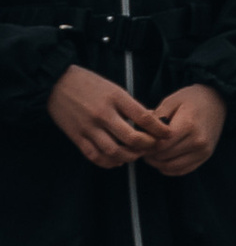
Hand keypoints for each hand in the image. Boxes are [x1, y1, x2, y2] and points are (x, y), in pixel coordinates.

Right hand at [47, 63, 165, 164]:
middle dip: (146, 146)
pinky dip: (108, 162)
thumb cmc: (89, 84)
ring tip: (135, 154)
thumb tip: (150, 121)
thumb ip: (129, 106)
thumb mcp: (114, 88)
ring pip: (114, 151)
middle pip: (131, 138)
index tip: (167, 134)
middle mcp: (103, 113)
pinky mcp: (77, 137)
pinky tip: (117, 160)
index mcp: (115, 98)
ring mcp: (89, 127)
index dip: (158, 129)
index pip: (142, 117)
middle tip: (152, 147)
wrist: (57, 83)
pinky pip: (95, 156)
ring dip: (129, 157)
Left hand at [146, 82, 225, 176]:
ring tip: (152, 152)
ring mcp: (203, 151)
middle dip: (150, 154)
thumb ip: (155, 118)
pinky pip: (181, 171)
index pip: (160, 146)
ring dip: (157, 163)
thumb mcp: (171, 101)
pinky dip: (168, 168)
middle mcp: (198, 141)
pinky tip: (164, 158)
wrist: (217, 101)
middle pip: (164, 157)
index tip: (142, 140)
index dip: (146, 145)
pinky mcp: (205, 157)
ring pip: (170, 167)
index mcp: (188, 125)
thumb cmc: (191, 99)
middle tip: (144, 146)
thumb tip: (139, 133)